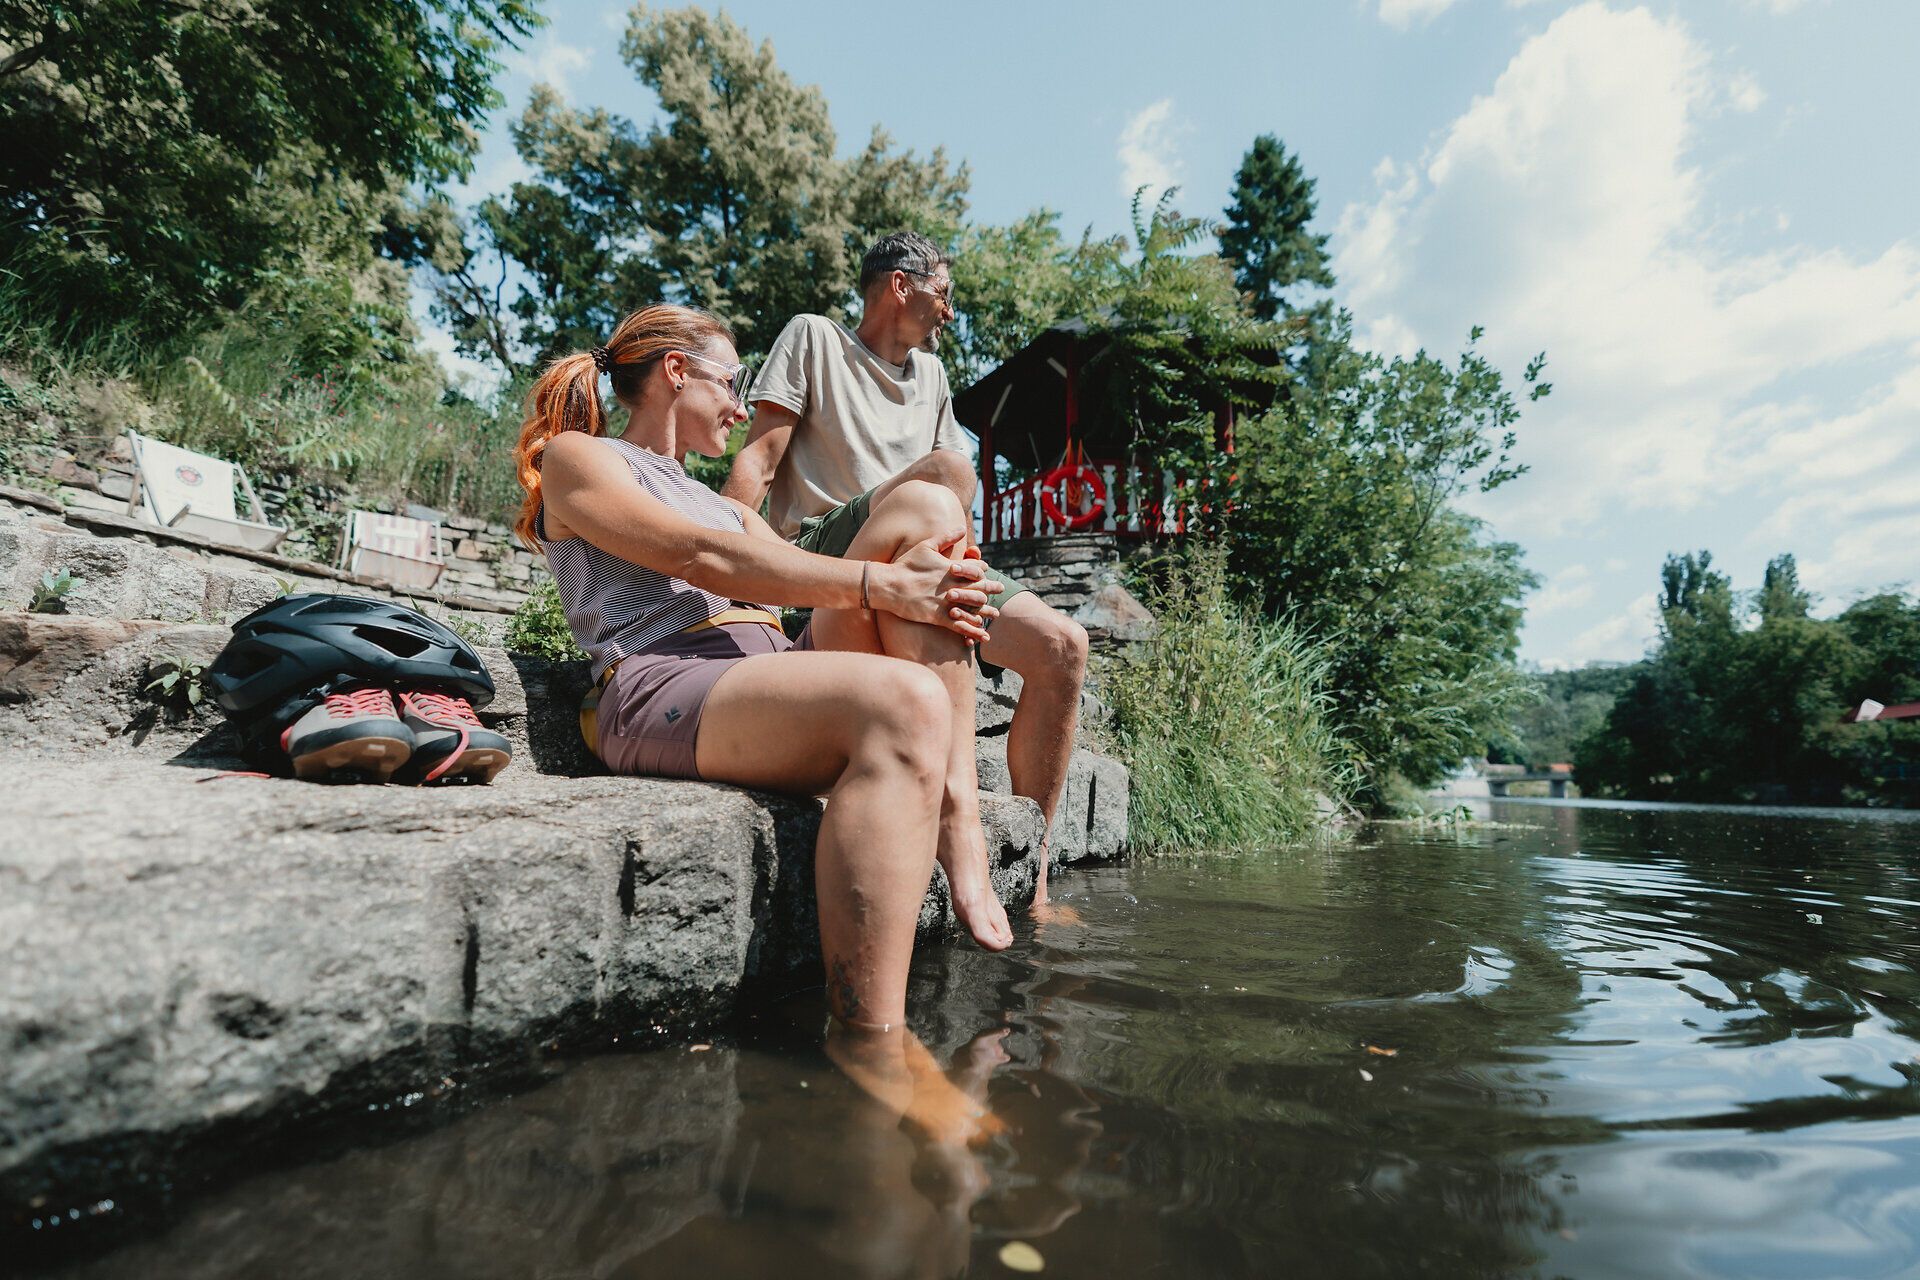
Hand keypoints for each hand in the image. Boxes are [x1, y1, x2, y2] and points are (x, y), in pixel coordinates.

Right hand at [871, 531, 1003, 642]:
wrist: (888, 585)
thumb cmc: (905, 565)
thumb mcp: (926, 546)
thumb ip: (945, 537)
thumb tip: (962, 527)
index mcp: (951, 568)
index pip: (975, 568)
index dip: (983, 569)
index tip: (987, 571)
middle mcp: (952, 585)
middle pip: (979, 587)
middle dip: (992, 588)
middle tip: (1000, 589)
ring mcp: (946, 602)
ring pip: (974, 607)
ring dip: (987, 611)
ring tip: (996, 614)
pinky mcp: (938, 616)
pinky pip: (960, 625)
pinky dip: (973, 630)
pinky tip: (982, 635)